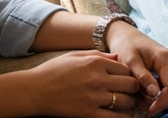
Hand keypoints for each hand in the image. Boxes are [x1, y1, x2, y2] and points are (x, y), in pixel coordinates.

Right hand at [24, 50, 142, 116]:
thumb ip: (99, 56)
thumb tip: (118, 58)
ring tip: (128, 105)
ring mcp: (94, 97)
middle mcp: (98, 79)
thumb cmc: (54, 71)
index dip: (130, 75)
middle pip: (130, 84)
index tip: (128, 80)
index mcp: (96, 63)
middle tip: (132, 93)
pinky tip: (122, 117)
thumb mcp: (77, 56)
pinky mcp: (88, 113)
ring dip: (129, 104)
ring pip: (126, 101)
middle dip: (134, 89)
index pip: (126, 69)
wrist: (34, 90)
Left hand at [106, 23, 167, 115]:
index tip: (147, 112)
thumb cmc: (125, 46)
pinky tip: (139, 95)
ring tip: (137, 101)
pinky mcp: (164, 70)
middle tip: (140, 108)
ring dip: (154, 100)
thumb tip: (155, 94)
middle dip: (158, 103)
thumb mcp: (130, 62)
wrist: (124, 35)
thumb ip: (143, 77)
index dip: (161, 102)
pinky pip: (163, 87)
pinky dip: (152, 94)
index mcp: (166, 59)